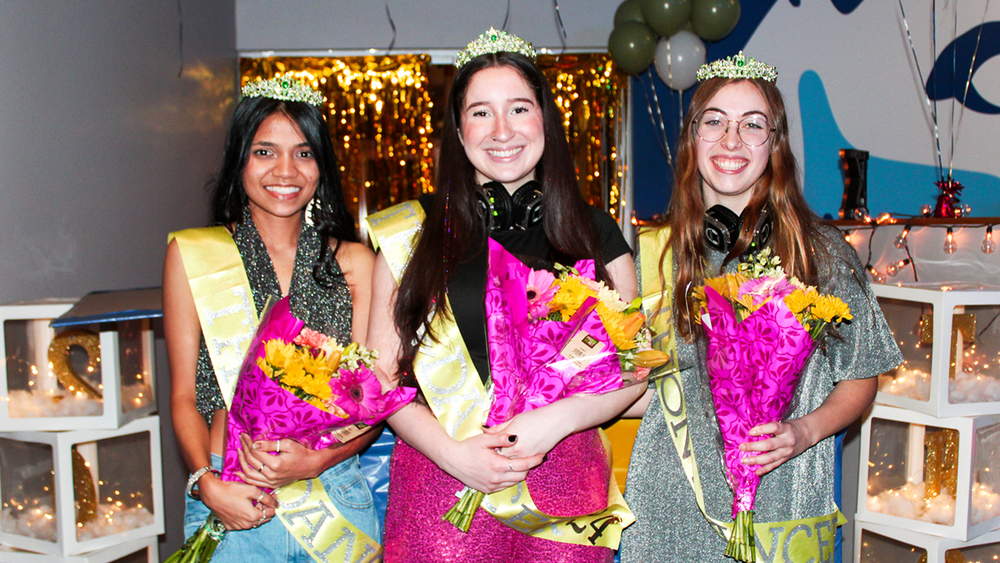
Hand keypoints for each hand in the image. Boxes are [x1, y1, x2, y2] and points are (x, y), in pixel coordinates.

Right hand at [197, 473, 276, 530]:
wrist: (213, 494)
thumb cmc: (232, 490)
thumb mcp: (252, 490)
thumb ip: (266, 498)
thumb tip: (275, 503)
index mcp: (253, 516)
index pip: (271, 513)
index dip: (272, 504)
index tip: (270, 497)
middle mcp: (246, 525)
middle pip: (263, 519)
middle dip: (264, 509)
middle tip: (260, 499)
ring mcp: (237, 527)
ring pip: (253, 522)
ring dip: (255, 513)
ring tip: (251, 502)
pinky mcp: (230, 526)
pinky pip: (243, 523)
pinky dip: (245, 517)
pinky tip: (242, 507)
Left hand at [236, 434, 354, 488]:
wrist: (310, 466)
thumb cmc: (301, 453)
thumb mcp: (288, 444)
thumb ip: (270, 445)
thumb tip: (254, 444)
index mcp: (275, 464)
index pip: (256, 452)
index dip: (248, 442)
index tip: (244, 435)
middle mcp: (271, 475)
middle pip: (251, 462)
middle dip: (244, 449)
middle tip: (241, 440)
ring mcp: (271, 482)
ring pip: (249, 474)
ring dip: (241, 462)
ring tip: (239, 451)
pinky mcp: (272, 485)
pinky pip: (254, 483)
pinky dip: (245, 477)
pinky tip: (238, 471)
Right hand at [440, 432, 542, 492]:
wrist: (451, 459)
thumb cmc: (468, 446)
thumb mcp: (485, 439)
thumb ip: (501, 438)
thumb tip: (516, 437)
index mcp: (497, 465)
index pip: (523, 465)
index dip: (534, 460)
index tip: (542, 455)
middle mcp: (496, 479)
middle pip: (521, 476)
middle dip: (528, 467)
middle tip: (531, 458)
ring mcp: (491, 486)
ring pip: (513, 482)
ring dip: (519, 474)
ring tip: (519, 463)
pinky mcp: (486, 490)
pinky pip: (504, 486)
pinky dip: (508, 479)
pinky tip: (506, 470)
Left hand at [484, 407, 572, 460]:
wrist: (556, 421)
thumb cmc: (534, 417)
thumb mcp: (514, 420)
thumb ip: (498, 428)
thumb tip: (485, 431)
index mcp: (509, 439)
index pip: (494, 449)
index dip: (491, 449)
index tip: (489, 448)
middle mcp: (517, 450)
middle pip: (502, 460)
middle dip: (498, 458)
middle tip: (495, 455)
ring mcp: (526, 456)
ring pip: (513, 466)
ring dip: (509, 462)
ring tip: (508, 457)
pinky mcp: (535, 459)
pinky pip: (524, 466)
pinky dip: (520, 463)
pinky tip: (519, 458)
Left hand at [740, 419, 810, 475]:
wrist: (807, 434)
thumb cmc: (791, 426)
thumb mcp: (783, 422)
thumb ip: (770, 425)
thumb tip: (751, 428)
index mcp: (786, 429)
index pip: (774, 428)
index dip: (761, 429)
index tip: (750, 432)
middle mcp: (787, 441)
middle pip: (769, 445)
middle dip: (753, 447)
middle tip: (741, 447)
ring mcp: (787, 452)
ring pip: (770, 458)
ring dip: (756, 460)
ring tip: (744, 460)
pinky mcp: (786, 458)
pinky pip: (774, 465)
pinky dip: (765, 469)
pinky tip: (756, 471)